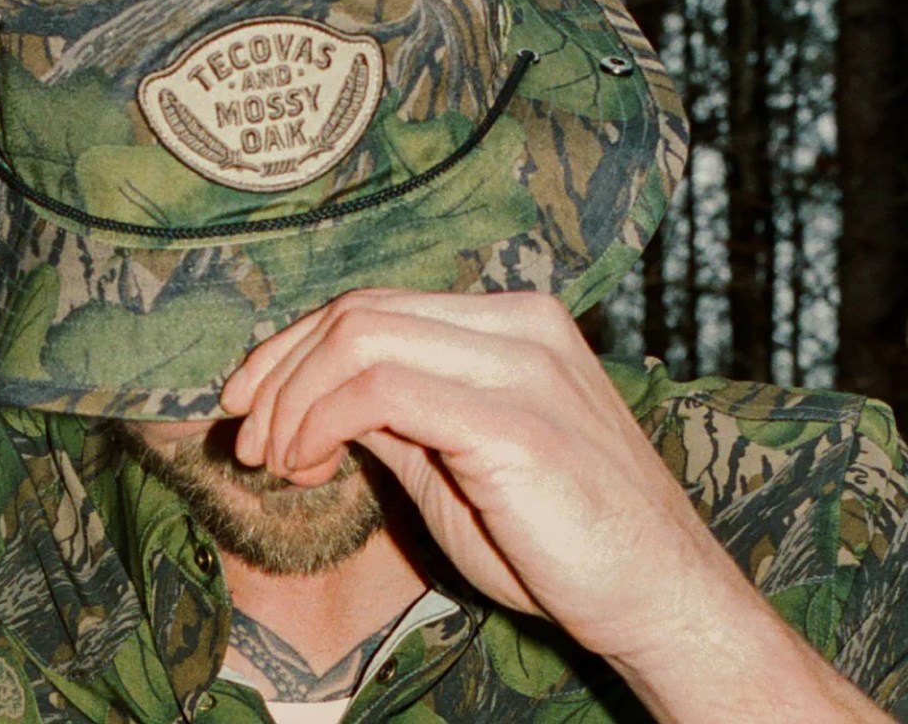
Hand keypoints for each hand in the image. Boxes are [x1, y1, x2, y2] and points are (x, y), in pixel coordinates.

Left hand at [221, 290, 889, 719]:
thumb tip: (314, 399)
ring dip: (291, 400)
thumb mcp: (458, 462)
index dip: (293, 351)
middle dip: (278, 372)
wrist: (659, 599)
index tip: (249, 407)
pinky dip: (320, 421)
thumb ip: (397, 419)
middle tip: (248, 441)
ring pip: (359, 337)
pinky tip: (307, 465)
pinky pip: (381, 390)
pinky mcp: (514, 420)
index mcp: (514, 322)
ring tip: (276, 462)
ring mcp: (522, 365)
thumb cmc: (563, 542)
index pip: (375, 308)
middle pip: (358, 313)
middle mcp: (521, 324)